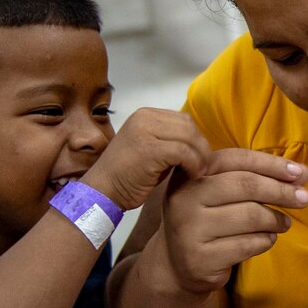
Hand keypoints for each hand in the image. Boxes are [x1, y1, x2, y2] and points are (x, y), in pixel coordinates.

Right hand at [81, 107, 209, 210]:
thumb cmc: (128, 176)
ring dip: (200, 157)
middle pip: (188, 126)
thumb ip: (170, 141)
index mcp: (144, 115)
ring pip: (189, 137)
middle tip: (204, 166)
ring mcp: (145, 131)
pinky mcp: (149, 149)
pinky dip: (194, 164)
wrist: (103, 191)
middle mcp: (144, 118)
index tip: (200, 158)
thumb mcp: (150, 150)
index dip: (196, 138)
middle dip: (201, 147)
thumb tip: (199, 143)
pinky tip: (193, 176)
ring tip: (199, 172)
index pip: (183, 120)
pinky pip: (184, 152)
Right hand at [160, 147, 307, 294]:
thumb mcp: (222, 191)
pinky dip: (265, 241)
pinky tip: (266, 239)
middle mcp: (185, 197)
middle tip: (304, 198)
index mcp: (191, 172)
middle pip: (245, 185)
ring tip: (284, 223)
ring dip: (276, 219)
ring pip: (249, 216)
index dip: (271, 164)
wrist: (179, 263)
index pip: (236, 158)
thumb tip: (302, 174)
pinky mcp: (200, 258)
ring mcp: (189, 228)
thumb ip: (257, 177)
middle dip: (281, 191)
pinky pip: (247, 245)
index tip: (300, 173)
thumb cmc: (210, 219)